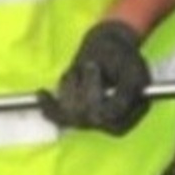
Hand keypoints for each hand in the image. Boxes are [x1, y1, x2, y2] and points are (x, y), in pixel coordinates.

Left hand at [40, 20, 150, 135]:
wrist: (108, 50)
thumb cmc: (123, 56)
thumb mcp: (132, 68)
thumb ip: (128, 89)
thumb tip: (118, 105)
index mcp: (131, 114)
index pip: (110, 116)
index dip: (97, 94)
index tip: (93, 67)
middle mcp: (112, 123)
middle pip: (89, 117)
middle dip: (85, 87)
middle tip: (89, 64)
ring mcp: (91, 122)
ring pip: (71, 114)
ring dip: (71, 86)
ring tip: (80, 69)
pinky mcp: (73, 117)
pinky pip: (57, 117)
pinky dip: (48, 105)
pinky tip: (42, 93)